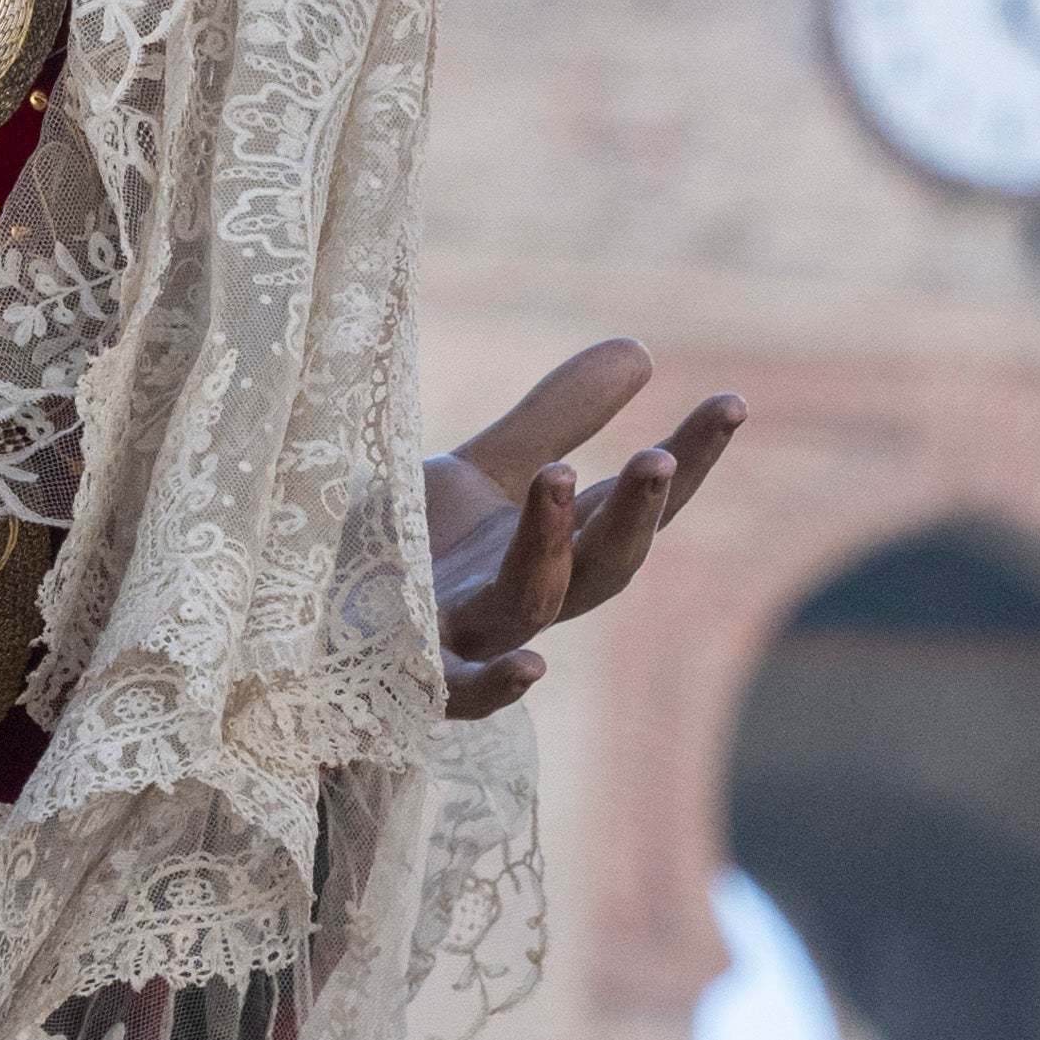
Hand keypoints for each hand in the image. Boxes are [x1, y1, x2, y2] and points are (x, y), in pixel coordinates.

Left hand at [428, 345, 748, 720]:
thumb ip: (557, 418)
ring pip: (531, 603)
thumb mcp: (483, 471)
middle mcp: (524, 597)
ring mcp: (468, 635)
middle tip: (660, 456)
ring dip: (553, 543)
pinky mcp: (405, 664)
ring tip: (561, 476)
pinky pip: (457, 689)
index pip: (630, 505)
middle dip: (635, 512)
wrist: (306, 620)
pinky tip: (533, 666)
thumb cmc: (402, 551)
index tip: (733, 404)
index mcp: (551, 549)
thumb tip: (642, 350)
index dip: (687, 461)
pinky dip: (497, 687)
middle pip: (603, 565)